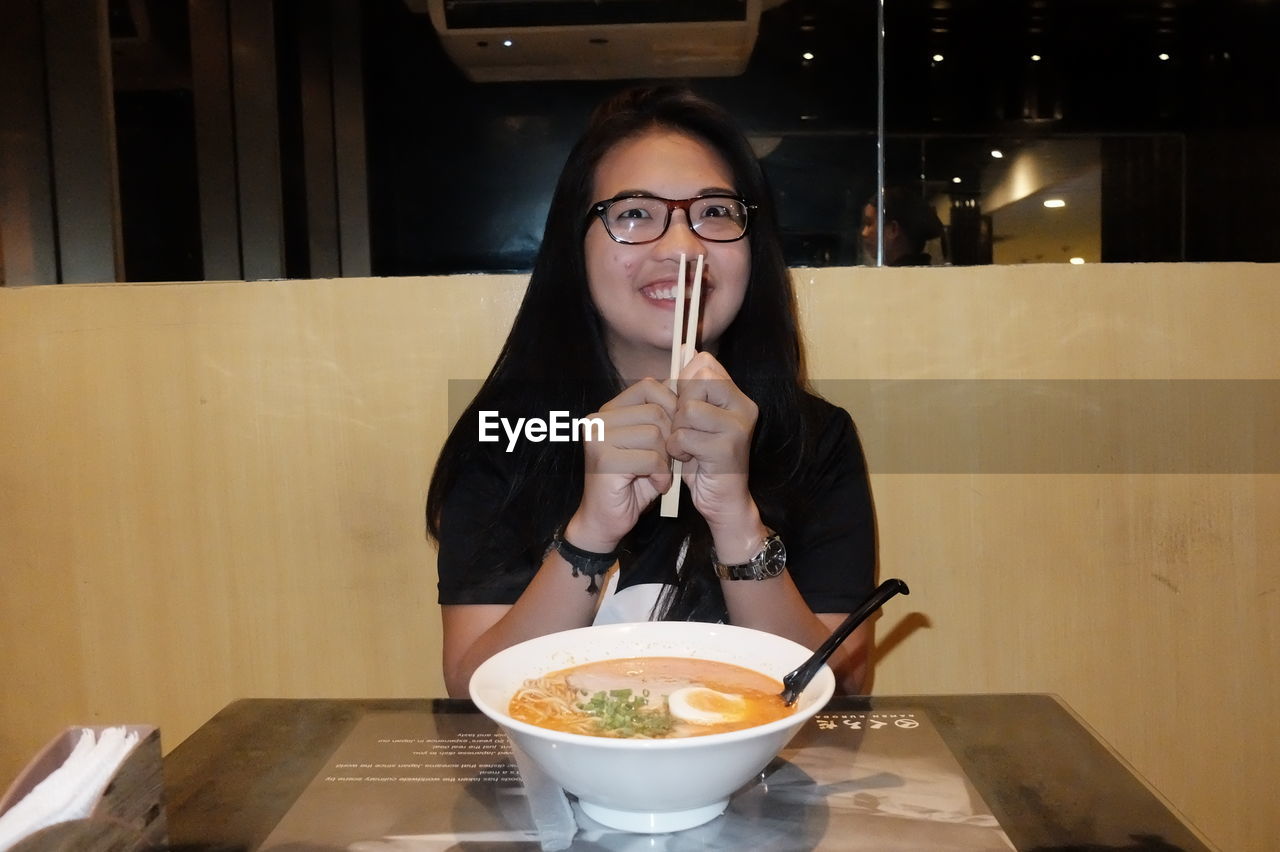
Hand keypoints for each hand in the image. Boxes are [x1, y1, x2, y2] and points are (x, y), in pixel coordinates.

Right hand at [566, 378, 676, 551]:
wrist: (606, 520)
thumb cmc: (633, 483)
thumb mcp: (650, 445)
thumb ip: (661, 420)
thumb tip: (685, 395)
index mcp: (609, 411)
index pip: (649, 386)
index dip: (671, 407)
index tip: (675, 434)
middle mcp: (599, 420)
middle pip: (656, 412)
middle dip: (670, 438)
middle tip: (668, 461)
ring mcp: (598, 438)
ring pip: (655, 434)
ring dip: (666, 459)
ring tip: (659, 475)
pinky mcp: (604, 460)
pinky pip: (651, 458)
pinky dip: (661, 475)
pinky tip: (656, 486)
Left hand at [666, 352, 759, 532]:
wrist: (722, 501)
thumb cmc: (703, 460)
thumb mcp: (697, 419)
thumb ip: (692, 389)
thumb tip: (684, 350)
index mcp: (737, 397)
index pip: (705, 364)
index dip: (684, 382)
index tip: (684, 407)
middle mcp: (744, 407)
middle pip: (698, 380)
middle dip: (680, 405)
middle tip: (684, 428)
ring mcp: (738, 427)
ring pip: (688, 409)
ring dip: (677, 430)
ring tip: (685, 446)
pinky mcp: (727, 449)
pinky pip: (684, 436)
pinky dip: (677, 449)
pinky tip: (687, 459)